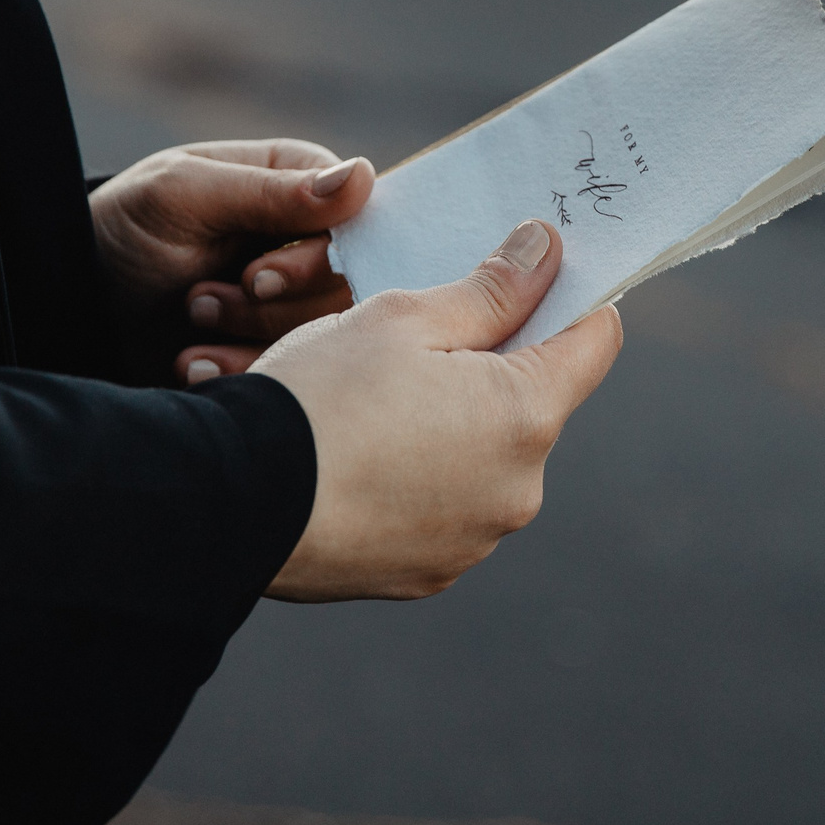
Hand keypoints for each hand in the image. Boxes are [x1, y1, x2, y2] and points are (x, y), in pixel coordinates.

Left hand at [88, 140, 376, 382]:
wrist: (76, 299)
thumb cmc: (127, 226)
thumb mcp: (186, 197)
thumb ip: (271, 192)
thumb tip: (363, 177)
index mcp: (299, 180)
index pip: (357, 220)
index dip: (317, 256)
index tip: (258, 276)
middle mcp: (306, 236)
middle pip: (345, 284)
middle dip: (272, 304)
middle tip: (203, 300)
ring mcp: (294, 294)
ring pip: (324, 332)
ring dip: (251, 336)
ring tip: (192, 318)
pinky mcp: (274, 343)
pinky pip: (293, 368)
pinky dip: (242, 371)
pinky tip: (194, 364)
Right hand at [256, 219, 621, 600]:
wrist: (229, 503)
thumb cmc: (318, 397)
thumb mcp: (402, 317)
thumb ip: (489, 288)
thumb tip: (548, 251)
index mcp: (526, 415)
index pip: (595, 340)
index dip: (570, 298)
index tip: (533, 275)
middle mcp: (520, 488)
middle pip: (534, 401)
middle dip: (491, 365)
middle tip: (416, 342)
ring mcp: (475, 540)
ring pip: (485, 457)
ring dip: (451, 426)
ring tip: (371, 406)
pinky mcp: (429, 574)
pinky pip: (444, 509)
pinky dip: (417, 481)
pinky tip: (358, 460)